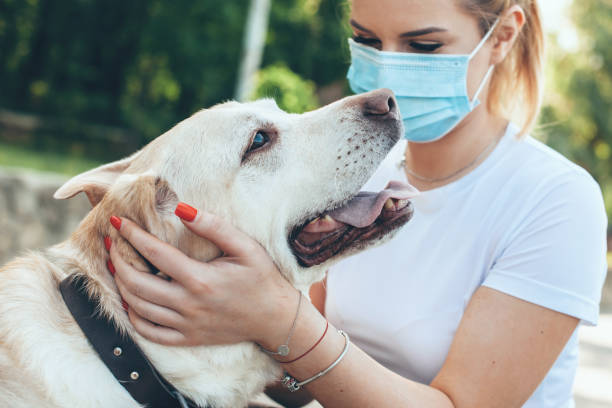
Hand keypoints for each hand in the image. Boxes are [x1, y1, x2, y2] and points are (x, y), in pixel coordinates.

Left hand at [106, 203, 299, 346]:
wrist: (274, 318)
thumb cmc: (262, 279)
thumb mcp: (245, 247)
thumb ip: (214, 227)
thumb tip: (182, 210)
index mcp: (200, 280)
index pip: (155, 254)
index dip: (132, 235)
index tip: (118, 222)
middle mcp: (188, 305)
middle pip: (137, 283)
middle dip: (118, 260)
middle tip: (112, 244)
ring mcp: (186, 325)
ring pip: (139, 308)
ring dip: (121, 285)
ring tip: (116, 267)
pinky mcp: (188, 338)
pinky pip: (149, 332)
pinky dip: (133, 317)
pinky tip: (131, 301)